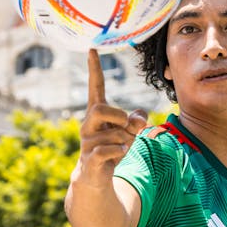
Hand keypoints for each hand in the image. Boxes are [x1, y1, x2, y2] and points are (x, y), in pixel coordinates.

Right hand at [76, 50, 147, 187]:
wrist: (95, 177)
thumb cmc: (112, 148)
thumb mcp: (128, 132)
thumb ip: (136, 121)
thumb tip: (140, 120)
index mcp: (97, 112)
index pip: (95, 85)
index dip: (94, 68)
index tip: (92, 49)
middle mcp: (88, 123)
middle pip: (100, 108)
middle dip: (118, 116)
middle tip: (126, 128)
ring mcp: (86, 141)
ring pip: (111, 134)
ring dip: (125, 141)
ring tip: (124, 148)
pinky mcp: (89, 158)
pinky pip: (104, 150)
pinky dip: (117, 152)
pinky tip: (120, 154)